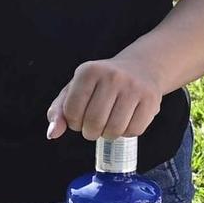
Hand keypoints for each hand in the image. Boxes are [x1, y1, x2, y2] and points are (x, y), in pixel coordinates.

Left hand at [46, 55, 163, 140]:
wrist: (141, 68)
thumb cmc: (103, 83)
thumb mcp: (76, 89)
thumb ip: (59, 111)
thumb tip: (52, 134)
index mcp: (88, 71)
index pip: (72, 112)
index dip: (74, 122)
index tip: (81, 117)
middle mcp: (112, 76)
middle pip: (93, 123)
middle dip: (91, 132)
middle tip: (95, 125)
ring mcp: (133, 87)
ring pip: (114, 130)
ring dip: (108, 134)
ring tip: (109, 123)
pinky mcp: (150, 99)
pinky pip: (134, 131)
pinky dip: (127, 132)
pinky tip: (126, 120)